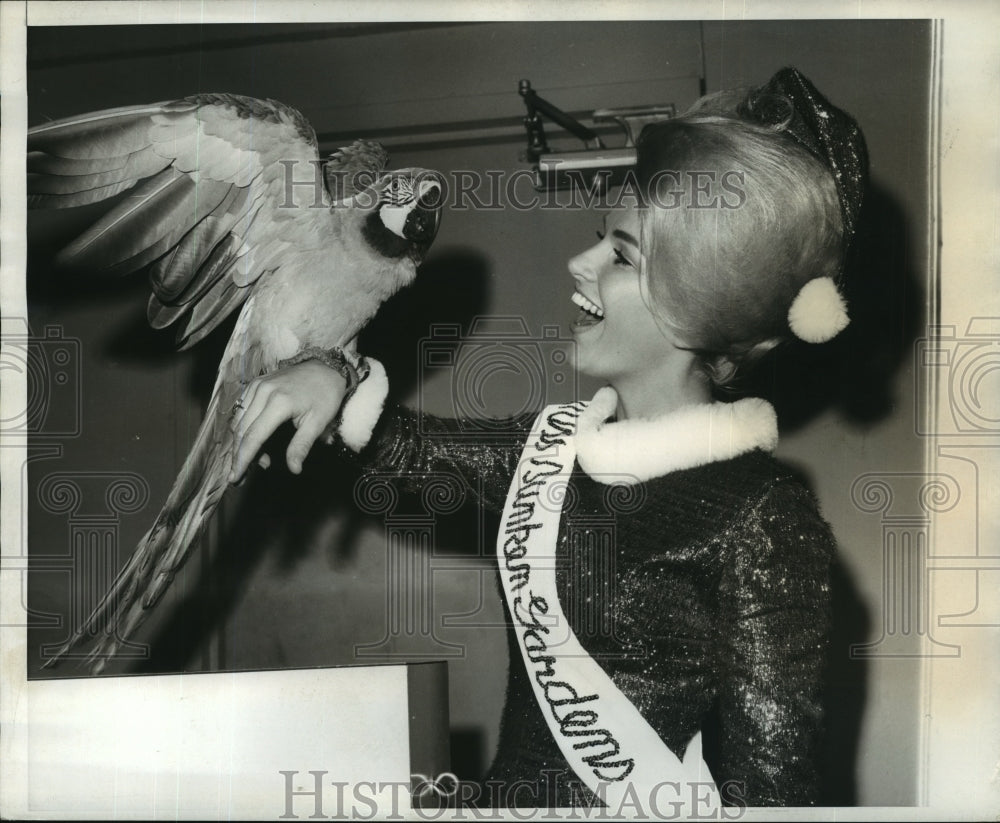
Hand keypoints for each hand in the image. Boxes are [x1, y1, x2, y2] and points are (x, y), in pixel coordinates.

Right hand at [229, 360, 347, 482]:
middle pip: (242, 430)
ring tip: (258, 459)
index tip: (236, 477)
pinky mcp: (255, 384)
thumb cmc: (325, 395)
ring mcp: (256, 386)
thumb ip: (302, 445)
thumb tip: (294, 469)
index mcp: (279, 402)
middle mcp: (262, 392)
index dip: (243, 459)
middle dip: (239, 455)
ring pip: (238, 421)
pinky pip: (241, 409)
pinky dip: (243, 428)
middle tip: (241, 475)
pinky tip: (255, 441)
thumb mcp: (318, 422)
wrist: (326, 367)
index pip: (254, 436)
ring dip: (241, 443)